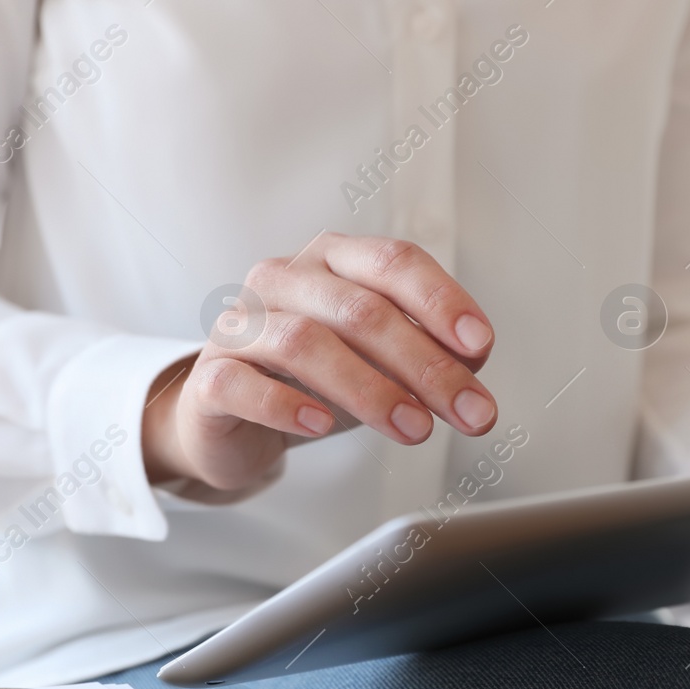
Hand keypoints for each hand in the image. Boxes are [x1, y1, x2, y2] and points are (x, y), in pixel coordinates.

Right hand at [142, 233, 498, 492]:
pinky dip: (286, 405)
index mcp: (333, 259)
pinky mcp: (209, 378)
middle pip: (360, 309)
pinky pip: (242, 383)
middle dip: (425, 365)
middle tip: (469, 411)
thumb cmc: (315, 379)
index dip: (441, 301)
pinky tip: (320, 425)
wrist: (232, 417)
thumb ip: (428, 351)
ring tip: (415, 429)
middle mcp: (283, 279)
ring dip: (370, 390)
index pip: (393, 262)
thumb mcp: (382, 361)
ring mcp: (241, 325)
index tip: (480, 346)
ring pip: (304, 343)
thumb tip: (473, 360)